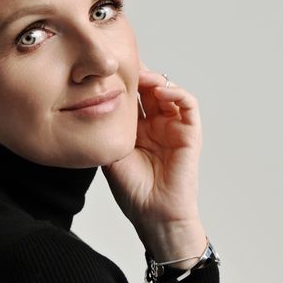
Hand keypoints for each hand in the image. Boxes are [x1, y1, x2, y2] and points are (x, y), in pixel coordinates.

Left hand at [102, 63, 205, 250]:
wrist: (154, 215)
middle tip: (125, 67)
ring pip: (169, 91)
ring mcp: (174, 127)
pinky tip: (161, 92)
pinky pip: (188, 105)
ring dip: (156, 80)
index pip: (132, 97)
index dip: (123, 82)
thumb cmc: (133, 192)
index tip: (108, 72)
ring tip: (142, 78)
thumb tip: (92, 102)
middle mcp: (156, 125)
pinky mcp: (190, 133)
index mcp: (136, 130)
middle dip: (138, 75)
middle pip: (149, 88)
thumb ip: (107, 129)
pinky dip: (177, 93)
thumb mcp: (110, 154)